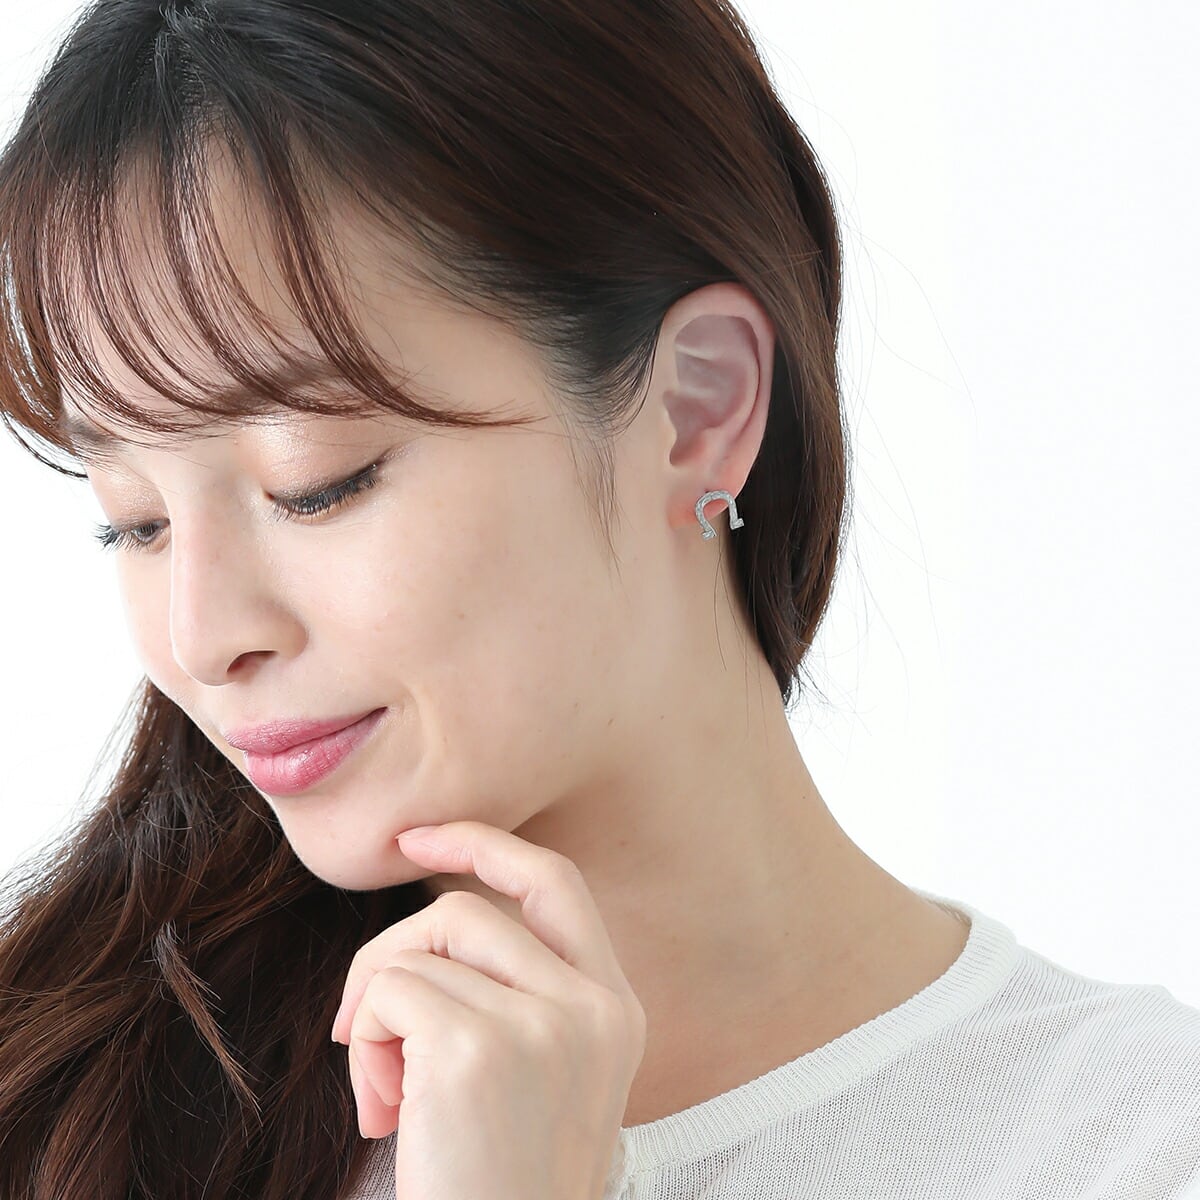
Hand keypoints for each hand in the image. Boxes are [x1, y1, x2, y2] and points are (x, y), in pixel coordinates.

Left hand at [330, 821, 646, 1199]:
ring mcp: (540, 1026)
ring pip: (417, 950)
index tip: (420, 839)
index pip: (556, 882)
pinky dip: (365, 1044)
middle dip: (392, 955)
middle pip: (462, 914)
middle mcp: (591, 1007)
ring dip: (376, 1013)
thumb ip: (518, 993)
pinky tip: (383, 1112)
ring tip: (386, 1091)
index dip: (485, 846)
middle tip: (366, 1029)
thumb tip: (431, 923)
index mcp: (614, 1008)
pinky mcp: (475, 1052)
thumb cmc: (503, 1180)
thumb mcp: (544, 1076)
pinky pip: (388, 993)